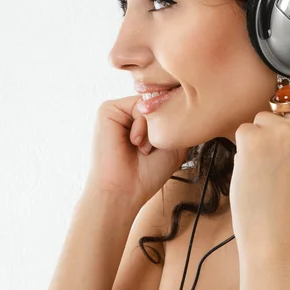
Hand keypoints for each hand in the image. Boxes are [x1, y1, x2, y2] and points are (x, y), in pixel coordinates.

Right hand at [85, 94, 188, 208]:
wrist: (123, 191)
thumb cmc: (147, 174)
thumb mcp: (174, 144)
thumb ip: (178, 120)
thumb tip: (182, 98)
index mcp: (141, 120)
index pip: (166, 106)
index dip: (173, 122)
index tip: (167, 146)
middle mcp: (128, 112)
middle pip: (159, 103)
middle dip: (163, 127)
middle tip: (151, 150)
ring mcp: (118, 109)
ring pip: (150, 103)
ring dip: (153, 129)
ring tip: (143, 149)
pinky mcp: (107, 109)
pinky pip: (137, 105)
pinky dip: (142, 126)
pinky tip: (134, 143)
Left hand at [229, 41, 289, 250]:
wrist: (277, 229)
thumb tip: (286, 116)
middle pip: (279, 110)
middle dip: (271, 130)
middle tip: (276, 165)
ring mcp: (284, 131)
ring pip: (259, 120)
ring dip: (256, 140)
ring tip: (266, 170)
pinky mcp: (257, 136)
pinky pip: (243, 130)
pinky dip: (243, 147)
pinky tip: (253, 168)